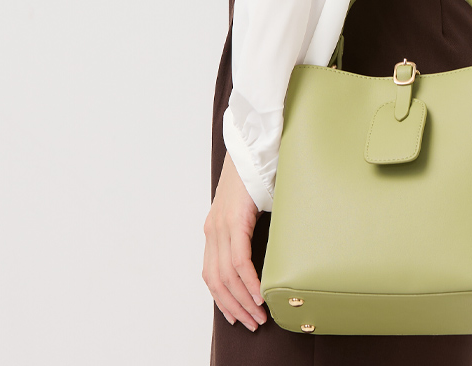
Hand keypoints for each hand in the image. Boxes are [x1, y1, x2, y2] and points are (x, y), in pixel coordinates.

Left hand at [202, 152, 268, 330]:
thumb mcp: (246, 210)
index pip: (211, 276)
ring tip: (258, 314)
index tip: (237, 316)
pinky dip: (247, 280)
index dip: (223, 300)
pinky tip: (258, 292)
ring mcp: (221, 225)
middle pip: (216, 281)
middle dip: (234, 307)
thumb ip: (245, 231)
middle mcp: (213, 230)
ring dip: (242, 299)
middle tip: (251, 323)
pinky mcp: (233, 219)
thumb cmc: (253, 177)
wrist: (252, 148)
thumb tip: (259, 256)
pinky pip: (237, 259)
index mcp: (214, 229)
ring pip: (226, 275)